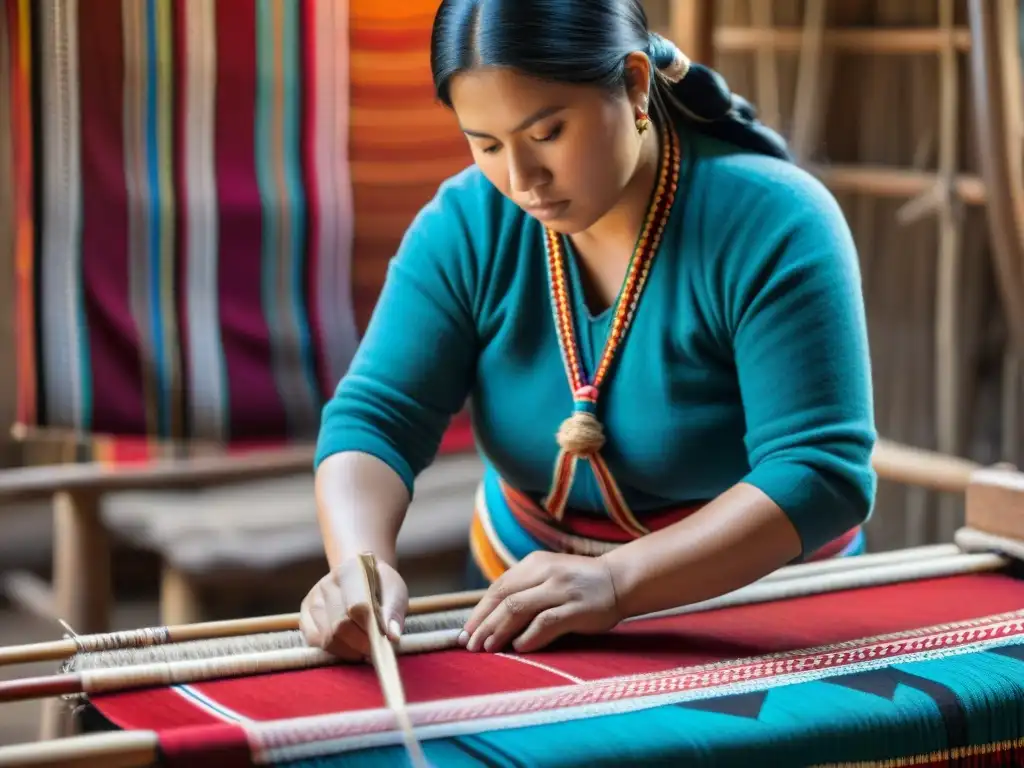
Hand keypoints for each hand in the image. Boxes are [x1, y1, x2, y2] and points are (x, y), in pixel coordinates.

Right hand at [299, 557, 408, 659]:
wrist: (360, 578)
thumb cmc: (380, 586)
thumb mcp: (395, 591)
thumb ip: (394, 612)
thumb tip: (392, 636)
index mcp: (351, 571)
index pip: (356, 606)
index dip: (370, 628)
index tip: (383, 639)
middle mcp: (327, 584)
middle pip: (339, 625)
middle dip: (360, 644)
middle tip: (376, 650)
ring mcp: (313, 600)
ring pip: (326, 637)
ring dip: (348, 650)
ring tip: (364, 649)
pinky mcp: (304, 616)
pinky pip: (314, 641)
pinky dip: (335, 650)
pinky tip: (349, 647)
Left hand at [459, 551, 620, 653]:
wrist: (620, 580)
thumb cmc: (579, 584)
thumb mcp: (549, 576)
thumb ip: (524, 589)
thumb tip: (490, 618)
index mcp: (535, 563)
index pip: (498, 587)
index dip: (479, 611)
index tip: (466, 631)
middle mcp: (546, 573)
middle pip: (503, 598)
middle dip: (483, 623)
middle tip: (469, 645)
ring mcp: (561, 590)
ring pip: (518, 609)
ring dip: (498, 631)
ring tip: (487, 648)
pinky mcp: (576, 608)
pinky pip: (545, 622)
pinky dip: (528, 637)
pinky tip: (519, 647)